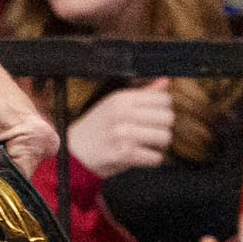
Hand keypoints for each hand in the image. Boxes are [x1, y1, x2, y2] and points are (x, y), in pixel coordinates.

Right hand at [53, 82, 176, 181]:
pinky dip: (152, 160)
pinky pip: (155, 157)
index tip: (154, 118)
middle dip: (163, 128)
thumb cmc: (97, 127)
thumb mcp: (116, 104)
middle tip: (151, 133)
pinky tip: (141, 156)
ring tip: (147, 145)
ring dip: (159, 145)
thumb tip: (165, 82)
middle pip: (168, 118)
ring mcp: (123, 134)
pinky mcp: (124, 154)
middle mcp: (123, 113)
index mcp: (122, 98)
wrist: (75, 150)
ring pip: (164, 138)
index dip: (163, 110)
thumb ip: (143, 94)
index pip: (164, 99)